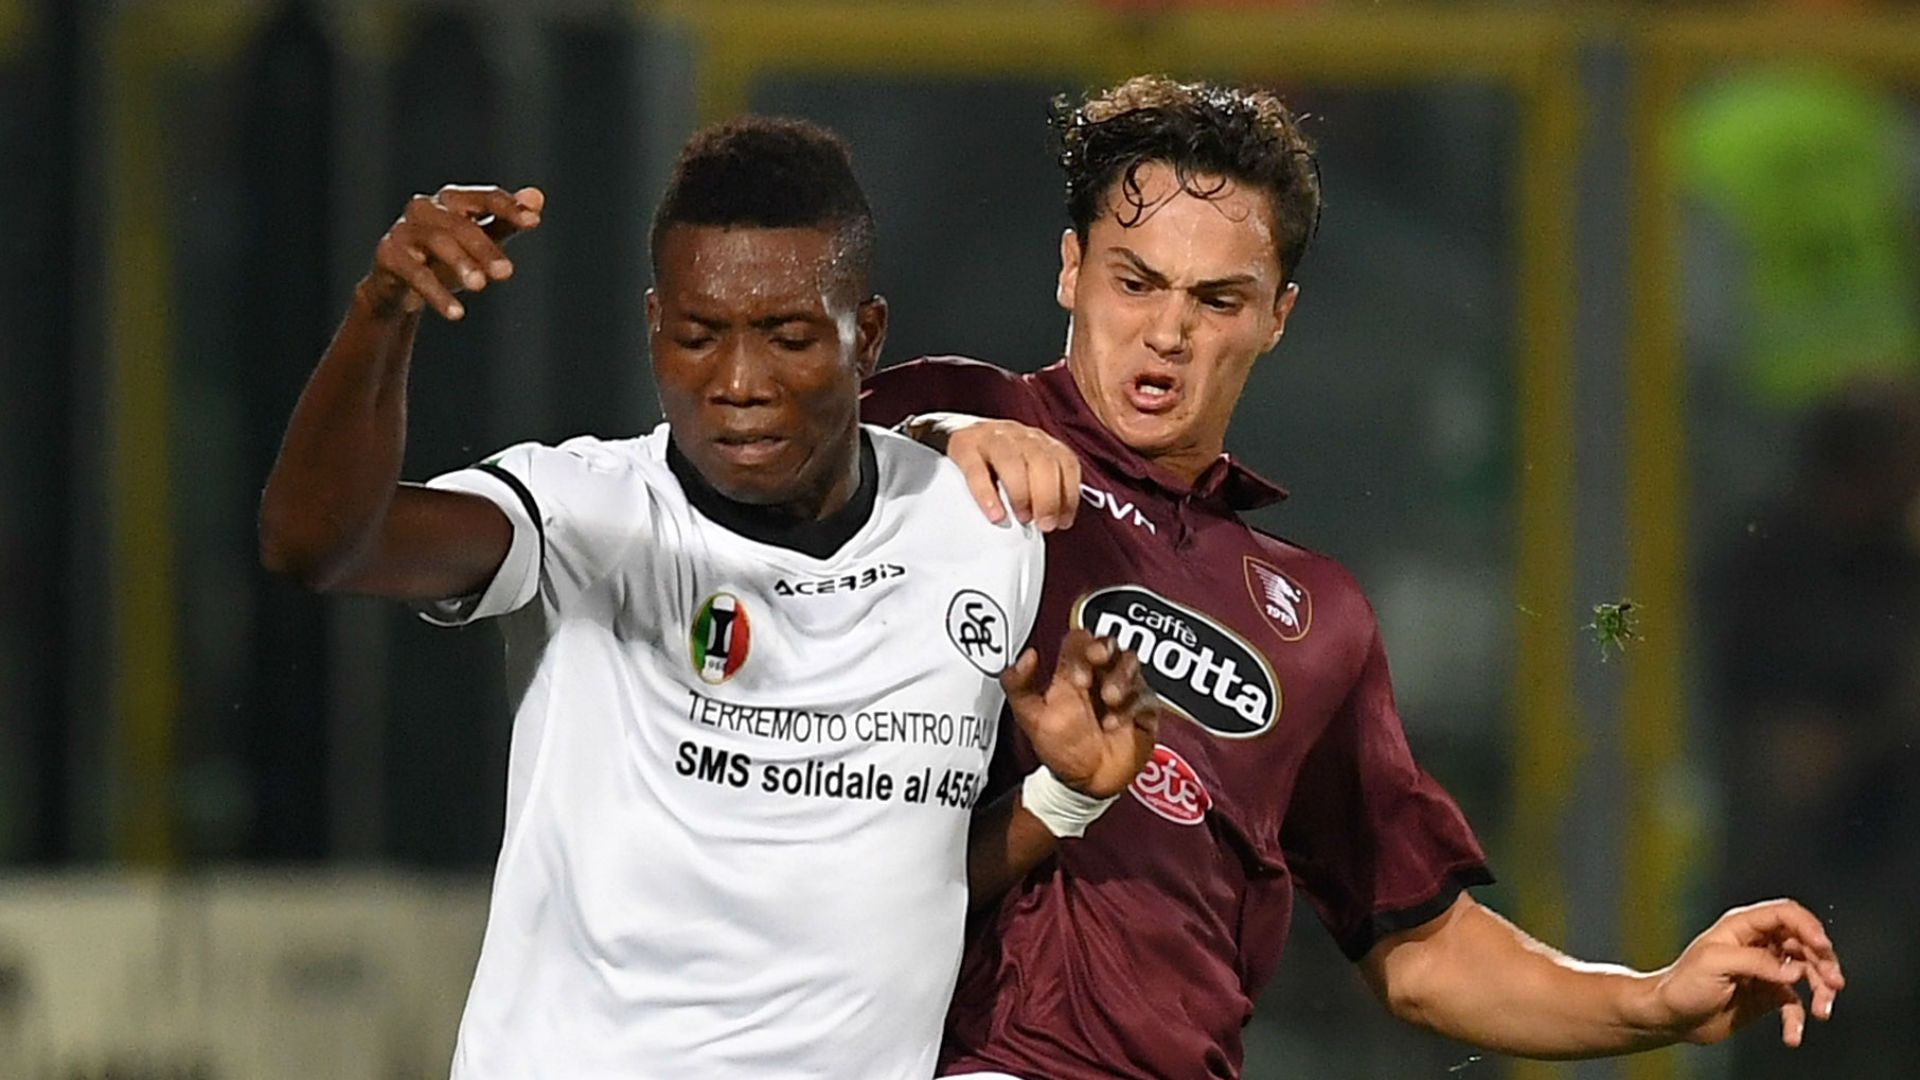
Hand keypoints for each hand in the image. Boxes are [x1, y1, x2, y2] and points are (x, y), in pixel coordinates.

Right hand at [360, 184, 544, 320]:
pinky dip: (436, 293)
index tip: (533, 222)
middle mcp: (424, 208)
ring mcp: (403, 230)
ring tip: (480, 287)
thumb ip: (506, 222)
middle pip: (460, 224)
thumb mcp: (479, 242)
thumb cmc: (445, 259)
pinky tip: (456, 313)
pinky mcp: (388, 255)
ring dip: (460, 263)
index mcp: (452, 200)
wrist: (400, 289)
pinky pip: (414, 273)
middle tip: (506, 273)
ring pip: (436, 241)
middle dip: (485, 247)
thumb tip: (537, 198)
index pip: (485, 198)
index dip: (509, 208)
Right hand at [907, 414, 1079, 531]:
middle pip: (1042, 461)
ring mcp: (990, 437)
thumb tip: (1056, 521)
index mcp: (1038, 440)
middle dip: (1048, 498)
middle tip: (1044, 525)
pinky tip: (994, 514)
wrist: (945, 433)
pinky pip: (977, 470)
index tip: (1063, 522)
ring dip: (1022, 494)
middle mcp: (1018, 435)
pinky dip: (988, 495)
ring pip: (1013, 461)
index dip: (1069, 494)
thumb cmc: (991, 462)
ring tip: (1022, 519)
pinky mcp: (964, 446)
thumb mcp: (1021, 467)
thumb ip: (1039, 488)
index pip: (1065, 462)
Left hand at [1001, 629, 1157, 797]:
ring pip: (1131, 663)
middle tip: (1098, 660)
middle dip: (1104, 648)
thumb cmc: (1060, 747)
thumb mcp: (1030, 716)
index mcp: (1074, 671)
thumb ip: (1018, 684)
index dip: (1079, 650)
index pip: (1079, 641)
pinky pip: (1146, 697)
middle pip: (1109, 643)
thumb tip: (1027, 656)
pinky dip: (1132, 706)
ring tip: (1109, 699)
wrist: (1084, 782)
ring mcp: (1124, 690)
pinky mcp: (1143, 710)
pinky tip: (1115, 723)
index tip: (1074, 675)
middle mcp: (1100, 675)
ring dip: (1120, 677)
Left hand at [1644, 898, 1843, 1047]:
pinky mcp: (1766, 996)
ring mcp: (1764, 971)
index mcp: (1742, 928)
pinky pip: (1793, 1004)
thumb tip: (1793, 971)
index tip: (1822, 947)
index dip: (1808, 926)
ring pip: (1806, 973)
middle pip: (1803, 944)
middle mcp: (1757, 945)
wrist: (1671, 1016)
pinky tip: (1792, 1034)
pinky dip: (1798, 1018)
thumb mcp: (1716, 964)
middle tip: (1833, 984)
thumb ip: (1757, 962)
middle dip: (1823, 962)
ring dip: (1819, 991)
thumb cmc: (1683, 984)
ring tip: (1821, 1011)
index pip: (1785, 914)